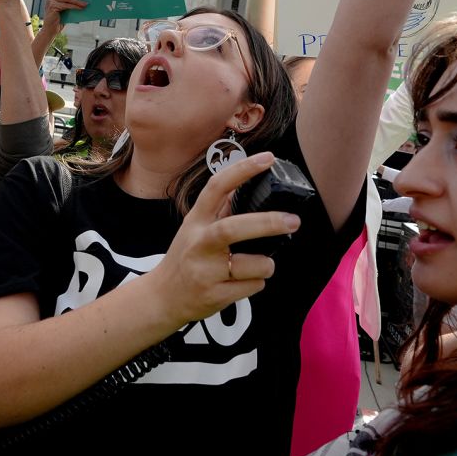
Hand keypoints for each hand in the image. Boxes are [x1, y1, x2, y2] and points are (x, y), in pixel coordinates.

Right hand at [147, 152, 298, 323]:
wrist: (163, 297)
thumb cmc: (186, 258)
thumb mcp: (195, 228)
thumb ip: (219, 209)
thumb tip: (247, 185)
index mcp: (196, 220)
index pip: (216, 187)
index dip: (243, 170)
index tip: (268, 158)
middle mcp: (199, 243)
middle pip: (233, 227)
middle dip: (268, 223)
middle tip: (293, 220)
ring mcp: (206, 271)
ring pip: (255, 264)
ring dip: (266, 264)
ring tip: (258, 265)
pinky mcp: (215, 295)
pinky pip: (253, 286)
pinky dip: (256, 283)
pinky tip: (241, 282)